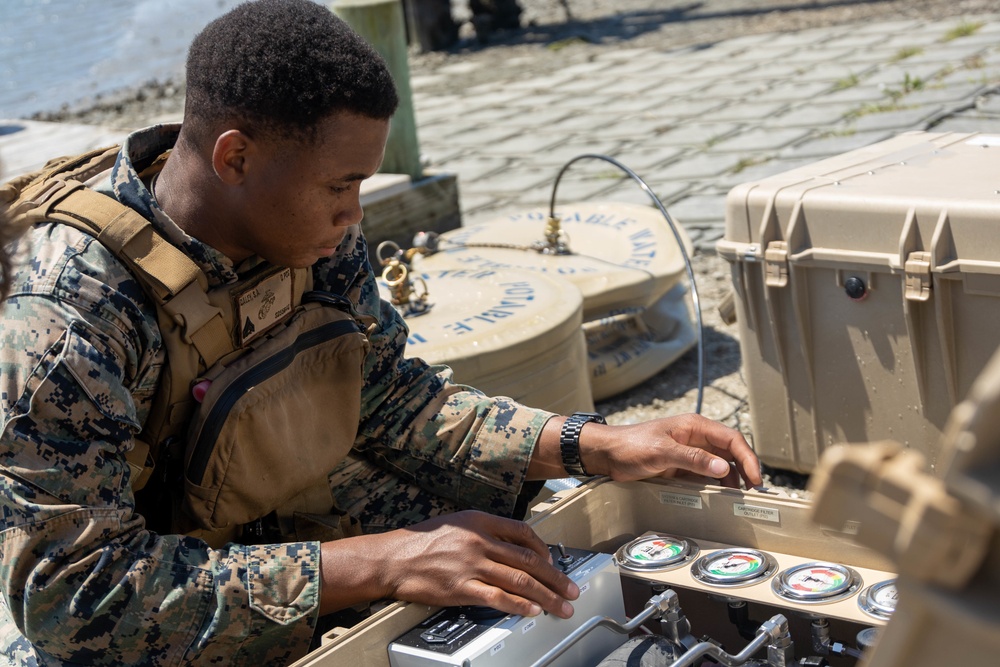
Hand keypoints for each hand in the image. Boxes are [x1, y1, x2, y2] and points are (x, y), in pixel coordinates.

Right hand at [319, 510, 578, 617]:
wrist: (391, 559)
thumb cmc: (419, 541)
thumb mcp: (454, 523)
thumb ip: (482, 531)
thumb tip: (509, 545)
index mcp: (479, 521)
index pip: (522, 532)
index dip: (543, 549)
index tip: (553, 562)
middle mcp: (479, 540)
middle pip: (528, 559)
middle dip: (555, 577)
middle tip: (571, 589)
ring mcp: (471, 565)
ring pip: (520, 580)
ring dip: (546, 595)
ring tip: (562, 605)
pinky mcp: (462, 588)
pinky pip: (499, 598)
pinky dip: (520, 605)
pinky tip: (533, 611)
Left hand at [585, 414, 761, 487]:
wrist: (607, 455)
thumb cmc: (631, 445)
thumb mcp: (662, 451)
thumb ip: (692, 458)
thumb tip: (723, 468)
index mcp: (695, 426)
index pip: (731, 439)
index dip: (747, 457)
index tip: (755, 478)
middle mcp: (696, 438)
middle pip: (729, 453)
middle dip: (744, 470)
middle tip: (752, 491)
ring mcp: (689, 453)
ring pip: (719, 466)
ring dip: (730, 480)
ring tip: (737, 497)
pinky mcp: (680, 468)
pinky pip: (704, 477)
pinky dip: (714, 486)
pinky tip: (718, 498)